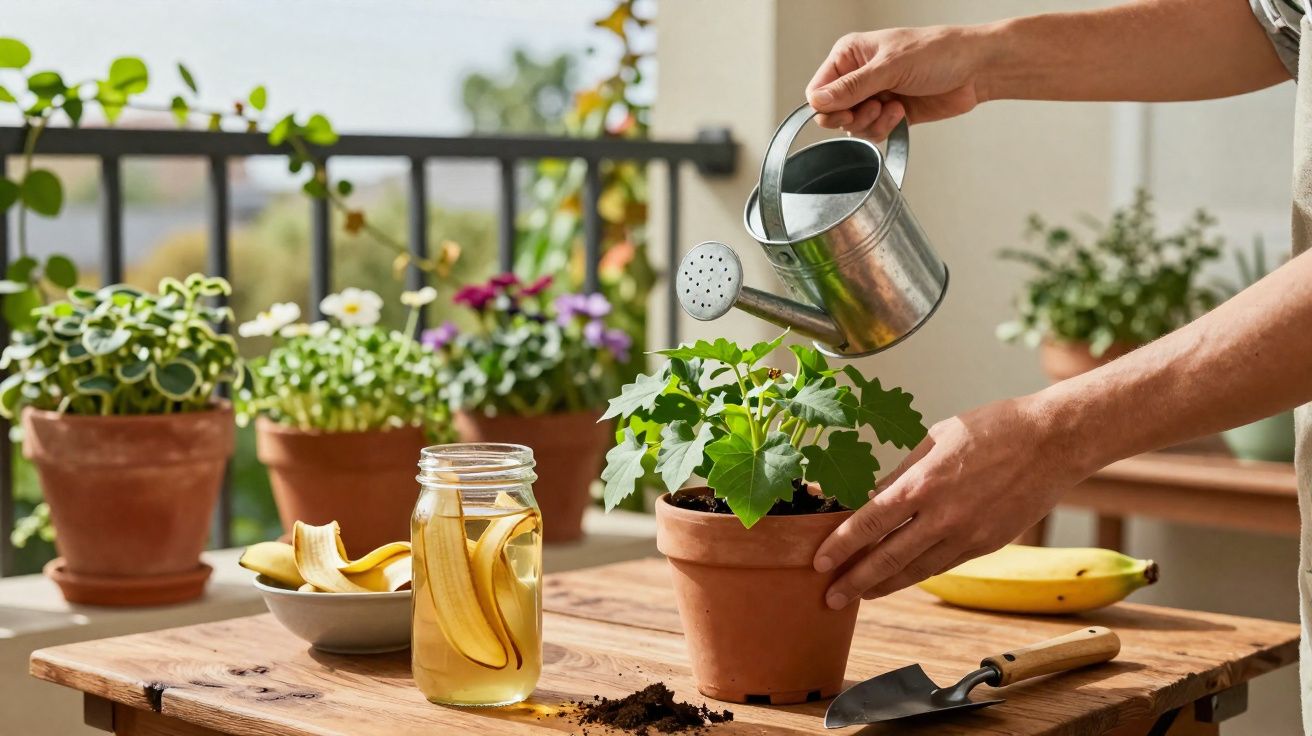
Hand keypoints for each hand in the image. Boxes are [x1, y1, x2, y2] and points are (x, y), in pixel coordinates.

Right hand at [806, 25, 991, 140]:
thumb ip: (852, 87)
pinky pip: (872, 132)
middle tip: (872, 108)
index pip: (819, 88)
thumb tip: (818, 101)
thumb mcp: (890, 67)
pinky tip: (901, 113)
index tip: (845, 111)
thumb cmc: (939, 52)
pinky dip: (884, 128)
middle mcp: (859, 76)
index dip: (827, 106)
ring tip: (893, 108)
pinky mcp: (890, 114)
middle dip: (851, 116)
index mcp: (851, 55)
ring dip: (871, 123)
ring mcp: (874, 96)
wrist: (975, 69)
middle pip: (833, 112)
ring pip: (852, 126)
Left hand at [812, 396, 1093, 608]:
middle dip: (855, 580)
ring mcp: (967, 534)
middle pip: (888, 557)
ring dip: (884, 585)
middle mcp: (943, 516)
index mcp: (925, 482)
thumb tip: (873, 497)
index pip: (870, 522)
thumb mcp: (936, 437)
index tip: (820, 560)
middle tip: (829, 596)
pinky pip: (943, 564)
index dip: (842, 544)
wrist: (1053, 441)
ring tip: (860, 595)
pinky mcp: (987, 544)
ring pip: (916, 570)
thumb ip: (903, 472)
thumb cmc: (994, 429)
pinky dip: (917, 574)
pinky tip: (901, 578)